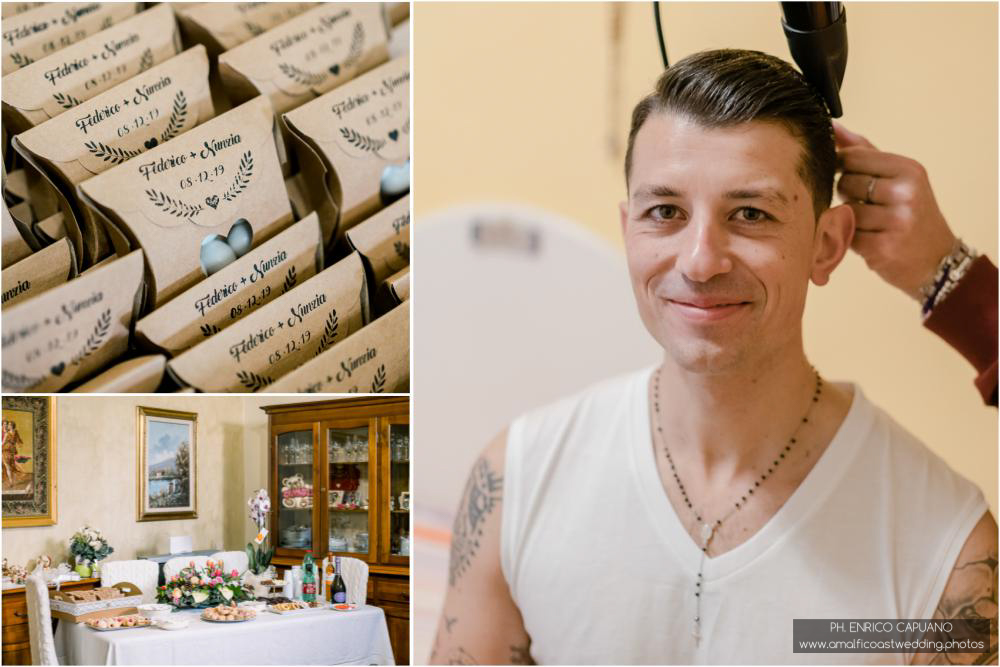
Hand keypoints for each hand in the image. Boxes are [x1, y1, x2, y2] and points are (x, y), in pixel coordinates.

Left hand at [834, 122, 955, 299]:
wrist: (937, 260)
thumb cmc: (911, 213)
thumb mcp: (898, 176)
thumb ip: (864, 151)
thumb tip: (832, 127)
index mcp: (909, 170)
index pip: (852, 157)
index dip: (841, 166)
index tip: (848, 174)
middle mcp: (905, 193)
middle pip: (845, 183)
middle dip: (848, 194)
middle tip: (868, 204)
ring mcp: (895, 222)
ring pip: (843, 210)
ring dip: (849, 218)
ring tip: (871, 223)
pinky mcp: (882, 248)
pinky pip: (846, 235)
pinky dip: (851, 238)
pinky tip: (871, 239)